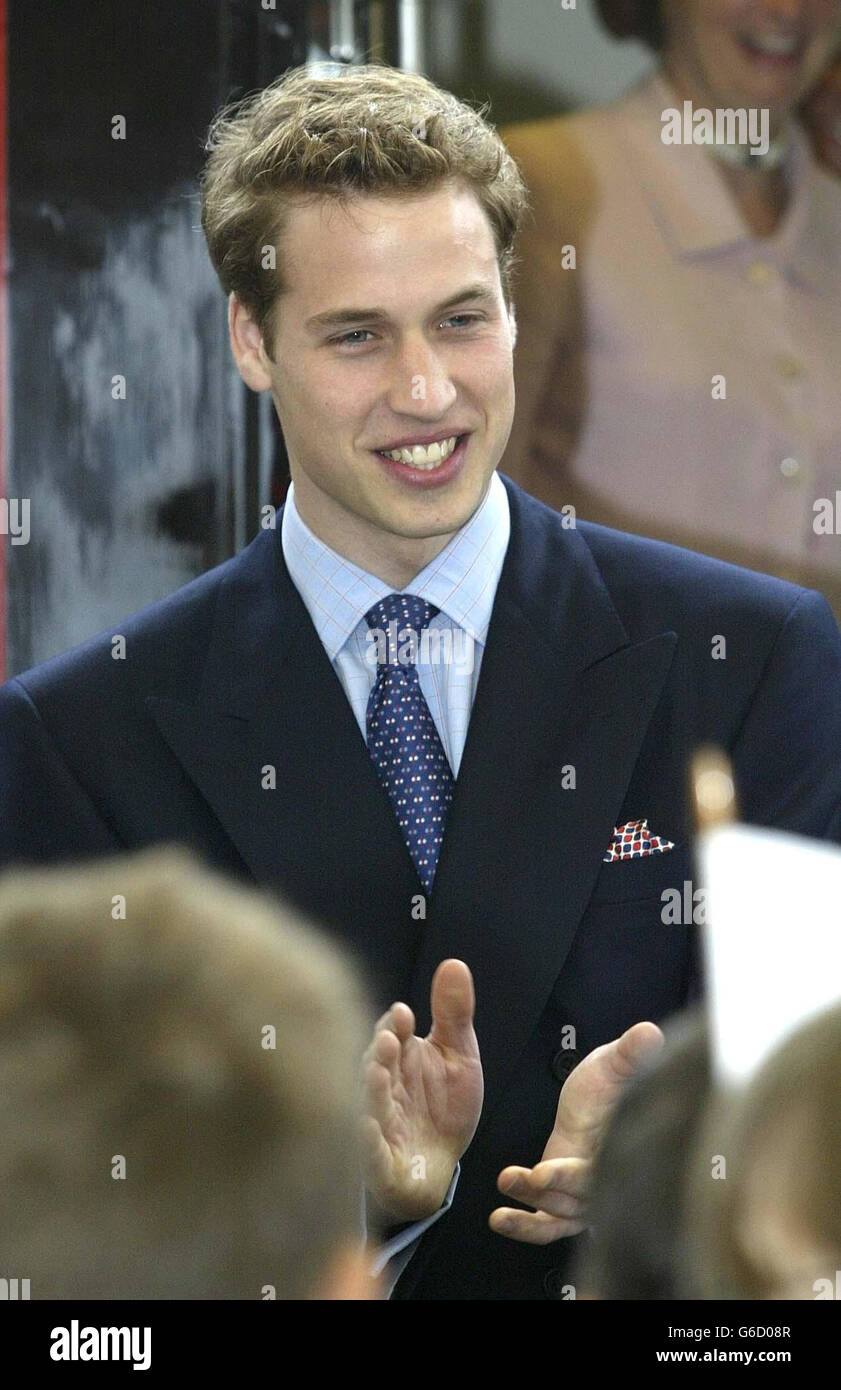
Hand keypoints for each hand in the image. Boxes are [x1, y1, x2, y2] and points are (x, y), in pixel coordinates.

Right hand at [361, 959, 482, 1221]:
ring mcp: (378, 1123)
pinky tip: (368, 1127)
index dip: (395, 1025)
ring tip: (378, 1074)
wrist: (439, 1166)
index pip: (391, 1035)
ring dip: (372, 1090)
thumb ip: (454, 1014)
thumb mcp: (459, 1056)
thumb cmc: (443, 1107)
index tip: (404, 1014)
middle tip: (388, 1040)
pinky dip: (367, 1140)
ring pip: (369, 1104)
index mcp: (398, 1058)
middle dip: (380, 1053)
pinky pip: (370, 1151)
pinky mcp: (379, 1161)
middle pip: (375, 1066)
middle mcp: (382, 1087)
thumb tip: (454, 963)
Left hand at [489, 1021, 663, 1243]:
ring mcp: (586, 1196)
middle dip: (551, 1191)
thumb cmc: (610, 1084)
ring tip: (506, 1181)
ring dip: (531, 1204)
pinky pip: (548, 1224)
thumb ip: (631, 1052)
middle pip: (581, 1200)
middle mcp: (608, 1181)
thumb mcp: (616, 1062)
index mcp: (624, 1150)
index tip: (545, 1172)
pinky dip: (526, 1226)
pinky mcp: (566, 1201)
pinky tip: (501, 1219)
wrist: (597, 1101)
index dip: (573, 1177)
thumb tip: (650, 1034)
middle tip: (523, 1178)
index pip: (602, 1174)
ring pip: (562, 1214)